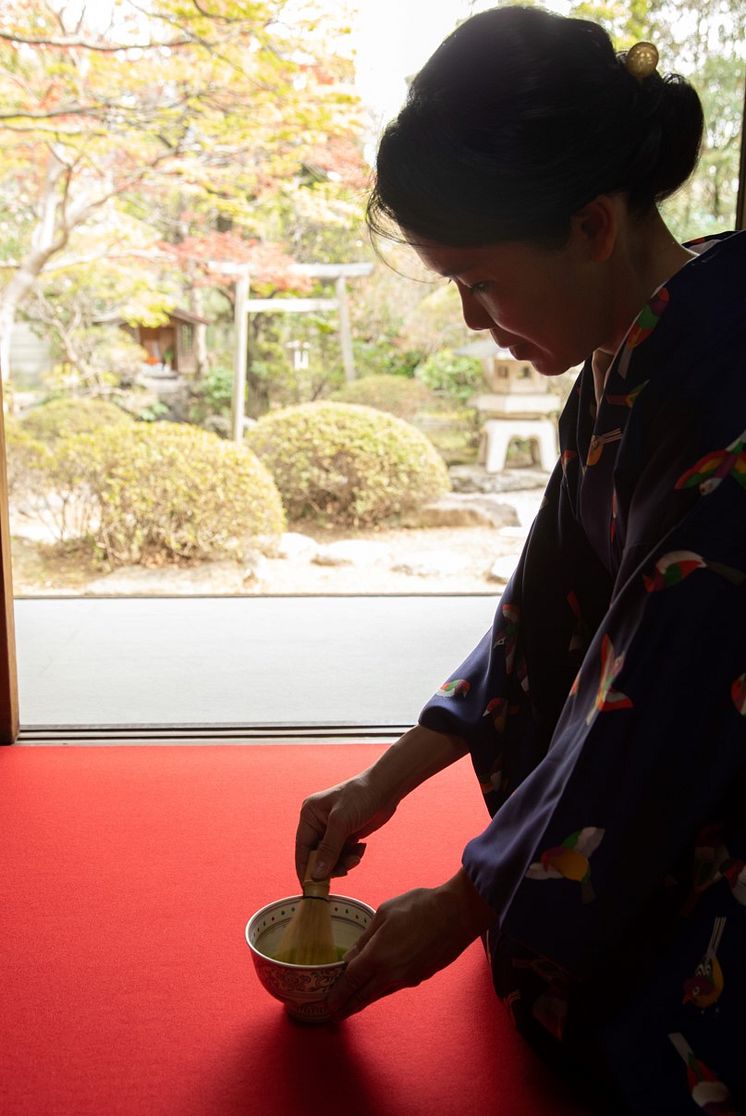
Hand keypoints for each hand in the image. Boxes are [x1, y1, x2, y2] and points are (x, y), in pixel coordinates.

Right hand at [295, 771, 397, 884]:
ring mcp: (333, 829)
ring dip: (344, 861)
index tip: (311, 888)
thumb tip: (317, 874)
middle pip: (318, 856)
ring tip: (356, 856)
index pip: (303, 848)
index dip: (306, 869)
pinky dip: (352, 855)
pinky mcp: (347, 834)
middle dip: (331, 865)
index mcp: (310, 815)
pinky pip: (344, 854)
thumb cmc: (361, 795)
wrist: (387, 788)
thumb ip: (329, 849)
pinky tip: (361, 846)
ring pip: (332, 858)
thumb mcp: (341, 822)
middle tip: (345, 869)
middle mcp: (318, 823)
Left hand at [326, 868, 495, 1020]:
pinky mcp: (421, 977)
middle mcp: (391, 974)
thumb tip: (352, 956)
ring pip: (380, 993)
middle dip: (348, 1005)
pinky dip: (382, 989)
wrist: (457, 913)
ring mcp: (408, 978)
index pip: (350, 981)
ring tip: (353, 1002)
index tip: (328, 1004)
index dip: (338, 994)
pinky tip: (379, 985)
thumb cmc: (419, 906)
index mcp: (377, 957)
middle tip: (335, 1013)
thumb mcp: (385, 913)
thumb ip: (366, 938)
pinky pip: (395, 987)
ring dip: (365, 999)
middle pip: (364, 996)